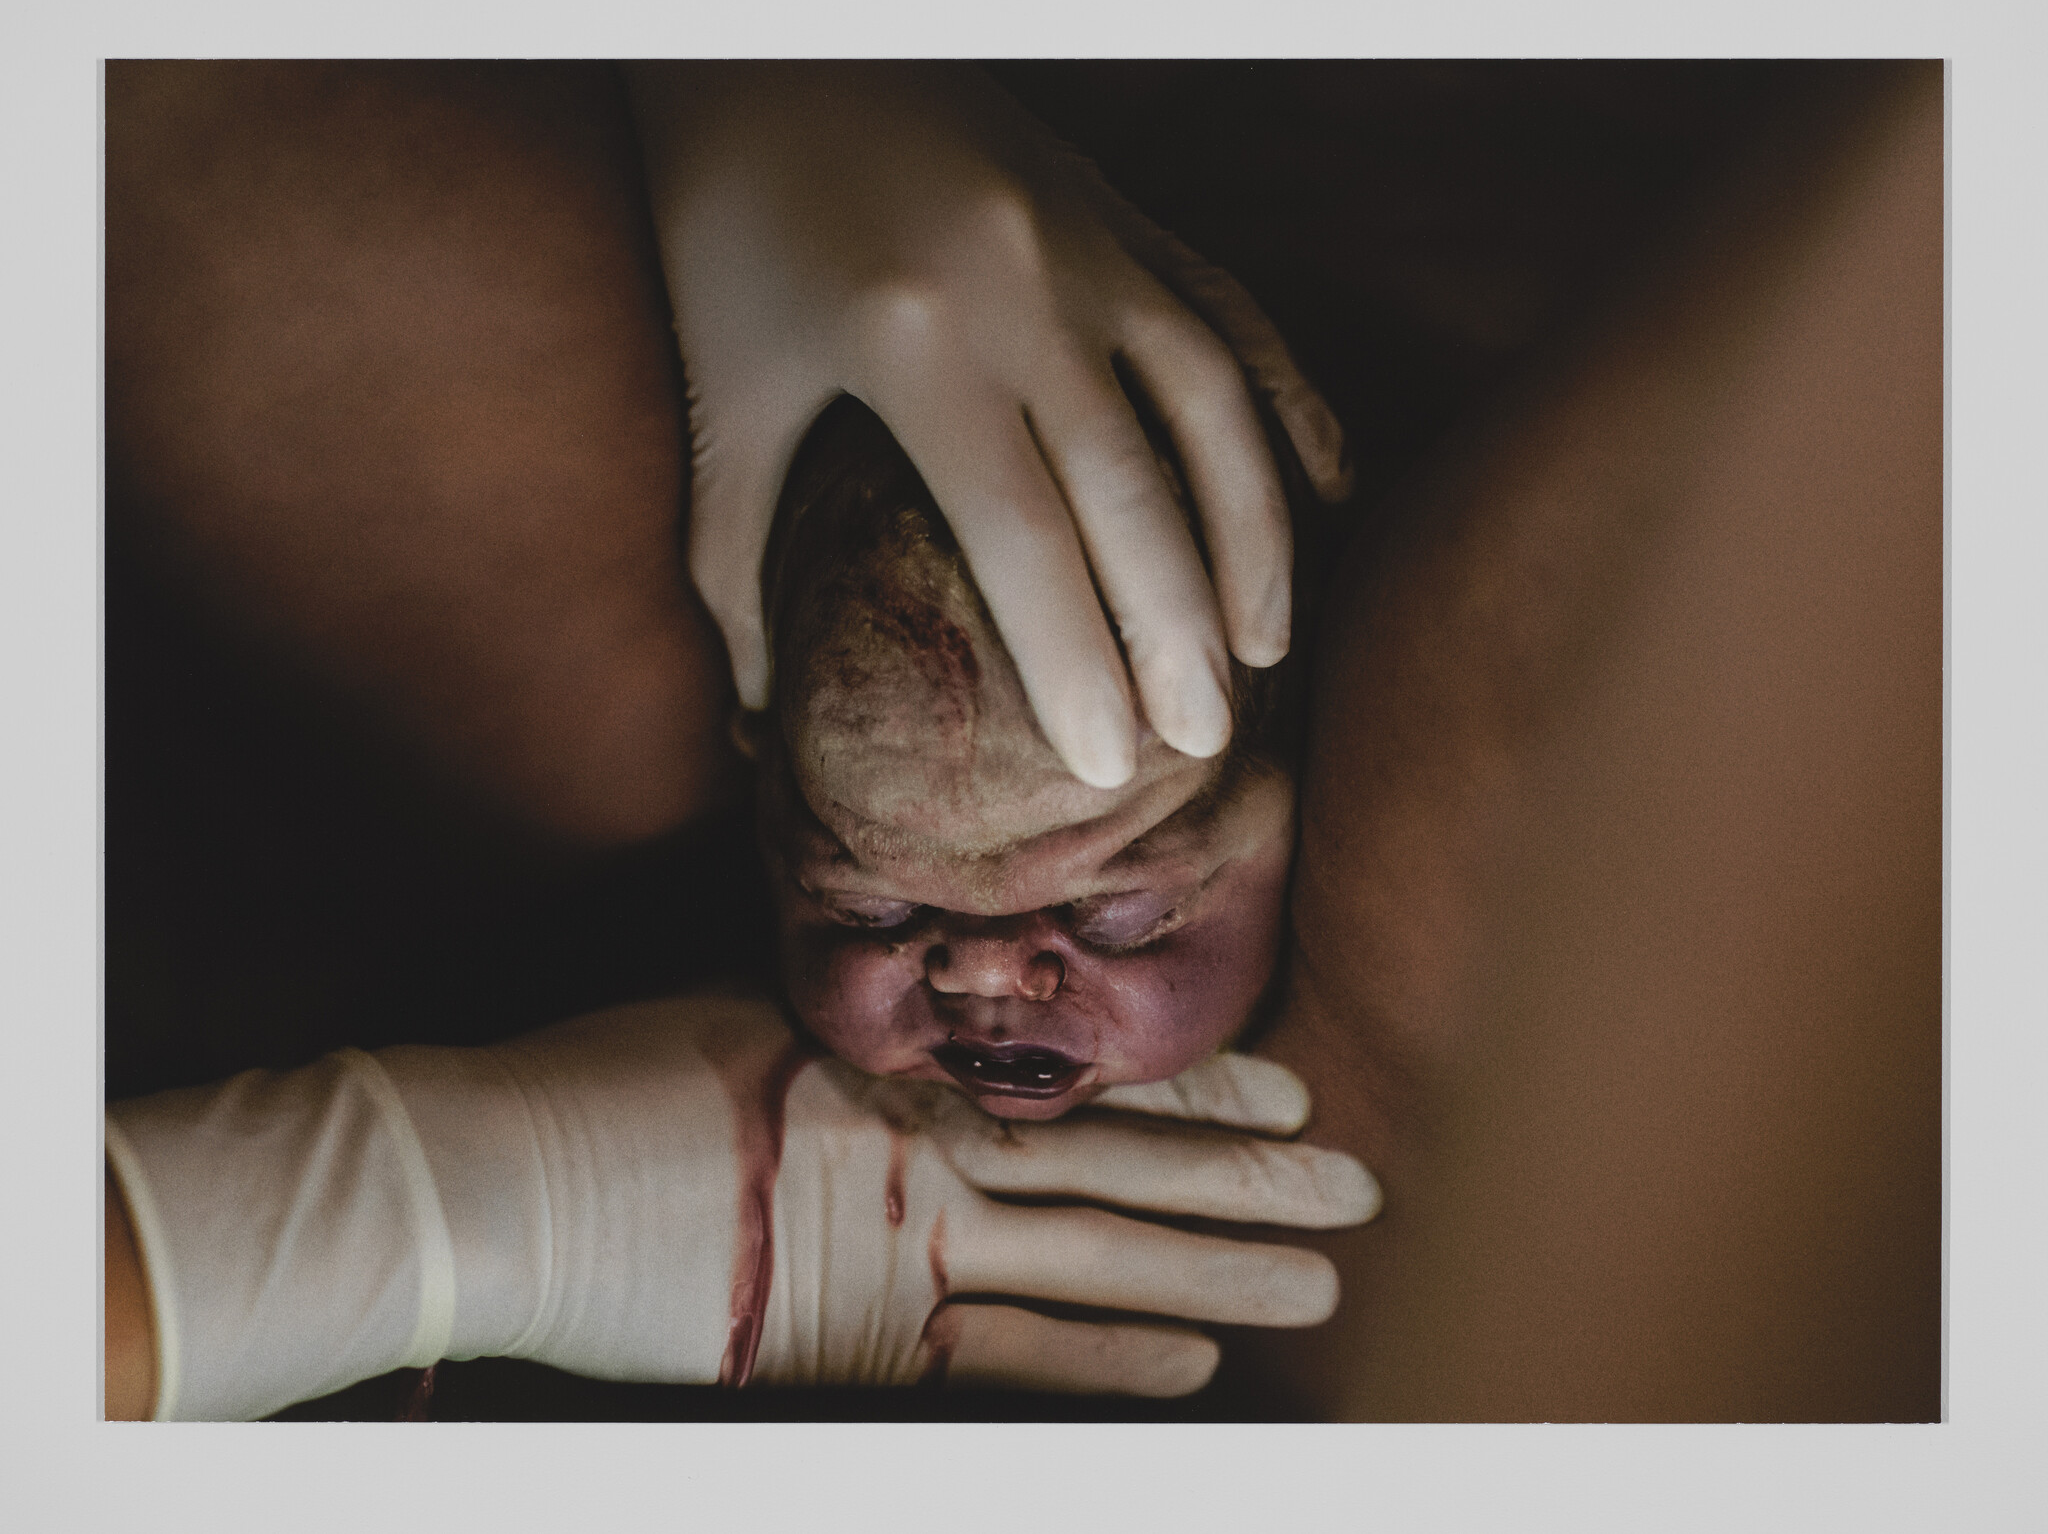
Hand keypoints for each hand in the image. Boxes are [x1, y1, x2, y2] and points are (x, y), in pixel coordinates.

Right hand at [434, 995, 1379, 1393]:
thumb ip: (852, 1017)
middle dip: (1250, 1178)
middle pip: (1120, 1164)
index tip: (1291, 1088)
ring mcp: (901, 1245)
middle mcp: (927, 1145)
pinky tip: (1200, 1361)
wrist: (508, 1169)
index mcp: (908, 1059)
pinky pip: (1011, 1351)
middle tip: (1360, 1185)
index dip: (1196, 1086)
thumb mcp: (747, 1008)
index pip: (1082, 1078)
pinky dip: (1108, 1355)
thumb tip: (911, 1002)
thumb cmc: (613, 1075)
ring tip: (1321, 1277)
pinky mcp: (859, 1335)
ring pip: (1095, 1254)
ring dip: (1216, 1266)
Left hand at [627, 62, 1349, 788]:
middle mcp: (1023, 289)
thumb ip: (733, 560)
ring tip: (1267, 647)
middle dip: (1177, 629)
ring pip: (1210, 400)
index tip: (1112, 765)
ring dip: (1252, 532)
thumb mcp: (720, 391)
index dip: (1073, 660)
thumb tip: (751, 717)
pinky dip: (1286, 399)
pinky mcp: (1124, 212)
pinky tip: (1326, 484)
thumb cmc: (728, 222)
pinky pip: (1232, 311)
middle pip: (1132, 488)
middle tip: (1209, 740)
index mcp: (912, 340)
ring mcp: (1090, 241)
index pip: (1019, 535)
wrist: (777, 34)